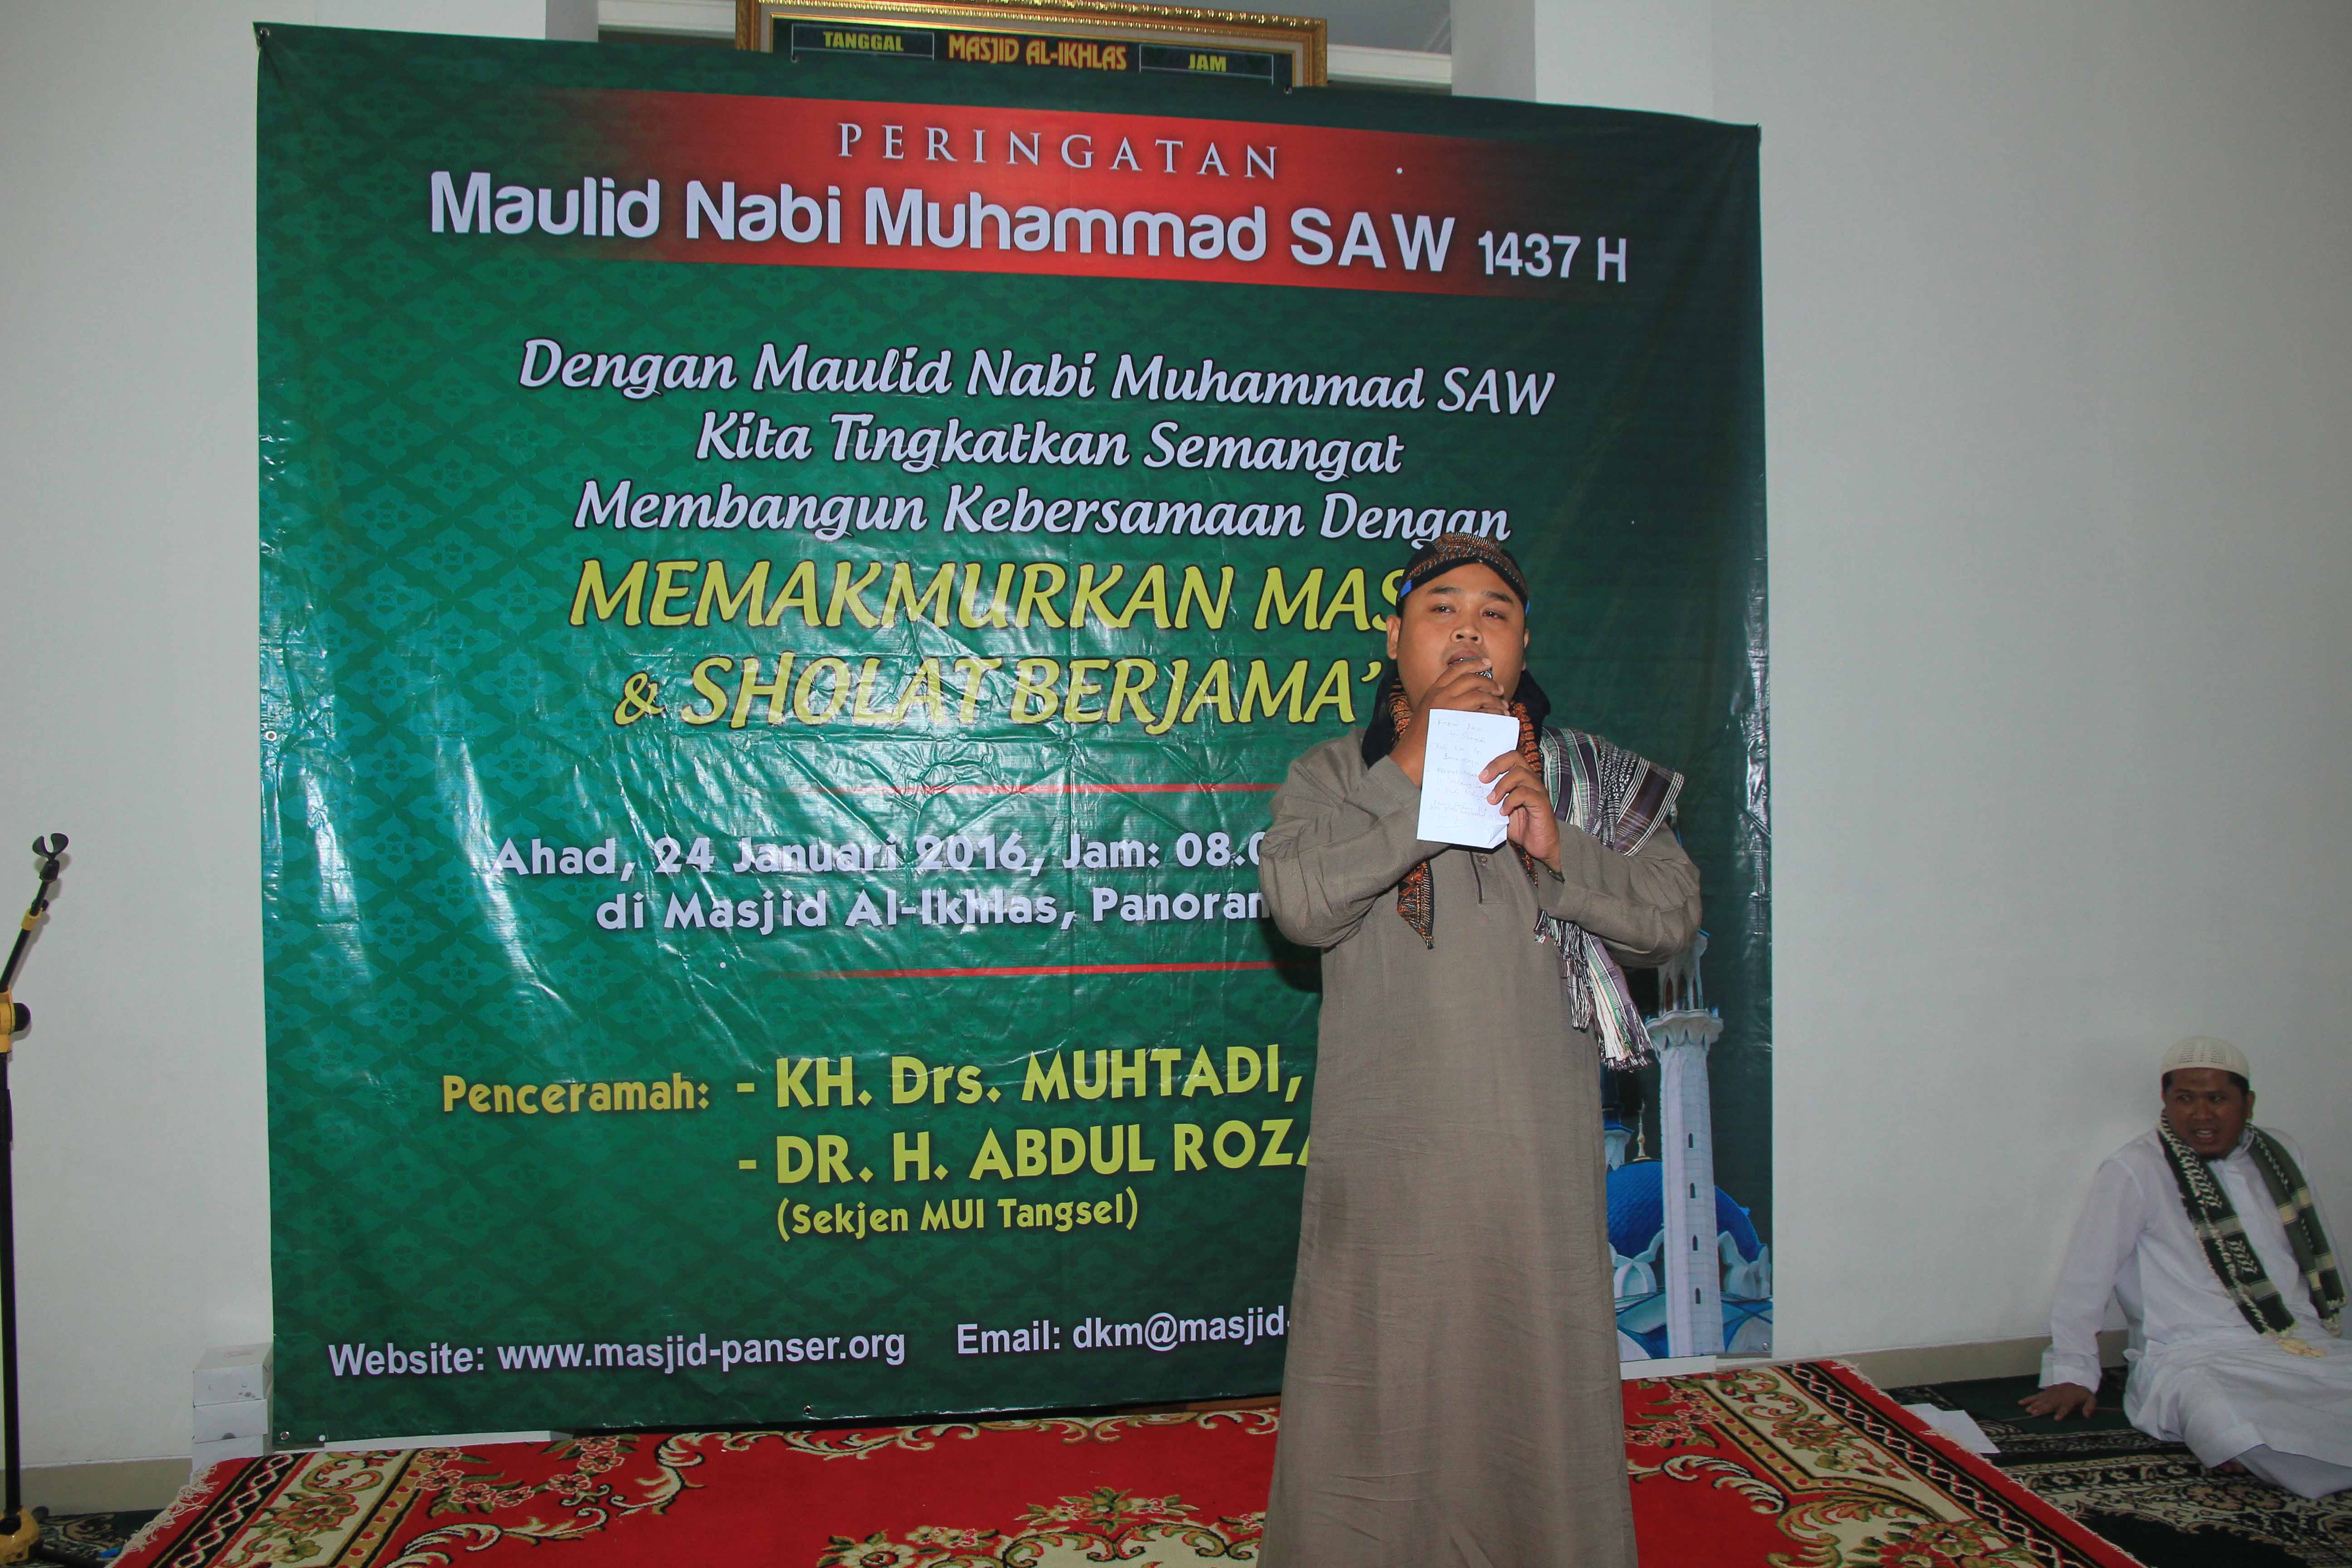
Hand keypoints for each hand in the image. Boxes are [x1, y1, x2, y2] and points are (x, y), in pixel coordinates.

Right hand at [1389, 655, 1511, 784]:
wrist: (1409, 759)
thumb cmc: (1419, 741)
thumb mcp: (1428, 714)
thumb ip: (1442, 703)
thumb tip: (1465, 699)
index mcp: (1432, 691)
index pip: (1455, 669)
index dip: (1474, 663)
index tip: (1488, 663)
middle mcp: (1439, 695)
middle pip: (1471, 679)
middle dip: (1490, 683)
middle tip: (1500, 689)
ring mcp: (1448, 708)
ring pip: (1479, 695)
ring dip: (1495, 699)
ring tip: (1503, 706)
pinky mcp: (1457, 722)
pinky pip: (1482, 712)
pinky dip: (1494, 712)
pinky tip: (1499, 717)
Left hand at [1481, 750, 1558, 868]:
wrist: (1540, 845)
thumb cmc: (1521, 827)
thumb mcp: (1500, 810)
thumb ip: (1491, 799)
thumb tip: (1471, 792)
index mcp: (1521, 779)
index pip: (1510, 758)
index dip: (1495, 761)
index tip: (1480, 775)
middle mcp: (1531, 780)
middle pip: (1515, 758)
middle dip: (1496, 766)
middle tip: (1483, 780)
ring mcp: (1538, 790)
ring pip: (1520, 774)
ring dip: (1501, 786)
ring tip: (1491, 801)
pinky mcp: (1542, 802)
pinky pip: (1526, 793)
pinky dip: (1511, 800)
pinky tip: (1503, 812)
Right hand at [2018, 1384, 2096, 1419]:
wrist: (2076, 1379)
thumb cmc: (2082, 1393)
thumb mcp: (2091, 1398)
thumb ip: (2090, 1406)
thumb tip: (2087, 1415)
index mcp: (2070, 1399)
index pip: (2065, 1407)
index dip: (2061, 1412)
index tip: (2056, 1418)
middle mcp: (2059, 1397)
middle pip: (2050, 1403)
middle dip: (2042, 1408)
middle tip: (2034, 1413)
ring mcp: (2051, 1393)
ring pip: (2042, 1400)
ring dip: (2035, 1405)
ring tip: (2028, 1410)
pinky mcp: (2046, 1392)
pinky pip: (2036, 1395)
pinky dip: (2029, 1399)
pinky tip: (2021, 1402)